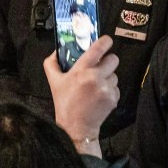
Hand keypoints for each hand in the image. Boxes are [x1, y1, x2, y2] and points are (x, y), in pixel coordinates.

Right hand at [43, 35, 118, 156]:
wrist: (77, 127)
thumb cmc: (65, 103)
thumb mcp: (54, 82)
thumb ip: (52, 63)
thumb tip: (57, 50)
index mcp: (81, 70)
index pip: (99, 48)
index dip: (105, 41)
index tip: (106, 41)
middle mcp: (95, 77)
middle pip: (113, 59)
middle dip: (108, 61)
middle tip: (100, 66)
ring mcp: (106, 88)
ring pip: (115, 74)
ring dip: (108, 77)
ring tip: (97, 85)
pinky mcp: (113, 98)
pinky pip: (116, 87)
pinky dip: (110, 89)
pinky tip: (99, 95)